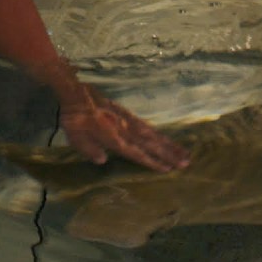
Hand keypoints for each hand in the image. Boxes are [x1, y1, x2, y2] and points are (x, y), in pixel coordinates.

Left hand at [57, 82, 188, 170]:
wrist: (76, 93)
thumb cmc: (74, 118)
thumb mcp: (77, 138)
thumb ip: (90, 150)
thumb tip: (103, 160)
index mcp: (114, 139)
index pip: (138, 153)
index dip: (153, 162)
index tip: (168, 168)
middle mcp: (125, 130)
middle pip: (151, 144)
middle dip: (170, 154)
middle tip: (186, 162)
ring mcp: (128, 121)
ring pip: (153, 135)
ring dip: (169, 144)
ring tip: (184, 152)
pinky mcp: (127, 114)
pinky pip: (146, 126)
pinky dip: (158, 134)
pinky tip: (164, 139)